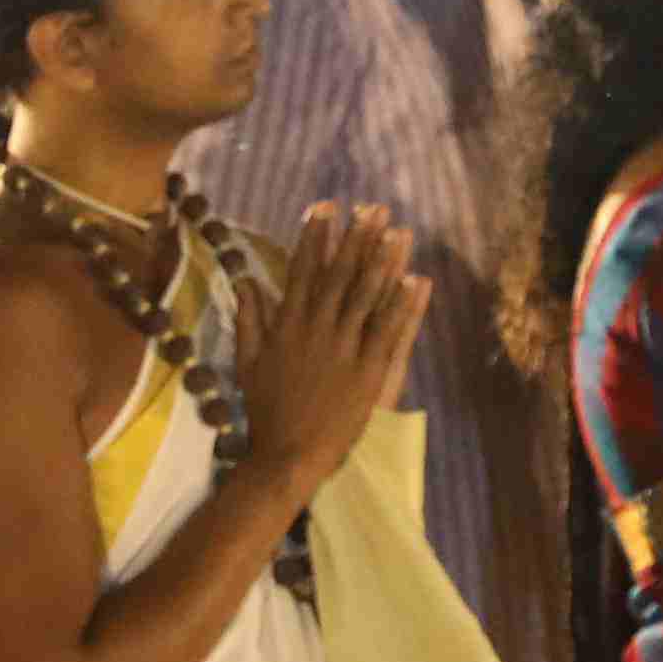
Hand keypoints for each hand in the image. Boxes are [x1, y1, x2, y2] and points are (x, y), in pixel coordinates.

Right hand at [232, 207, 423, 500]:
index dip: (315, 236)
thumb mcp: (247, 360)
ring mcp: (344, 348)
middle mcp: (316, 328)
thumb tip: (245, 281)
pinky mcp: (369, 370)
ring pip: (366, 295)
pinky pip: (388, 330)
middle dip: (356, 237)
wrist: (287, 455)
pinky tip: (417, 279)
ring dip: (384, 260)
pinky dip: (403, 304)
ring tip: (397, 230)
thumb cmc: (266, 411)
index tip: (326, 207)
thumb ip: (249, 318)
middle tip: (372, 208)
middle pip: (339, 274)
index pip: (302, 270)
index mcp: (287, 324)